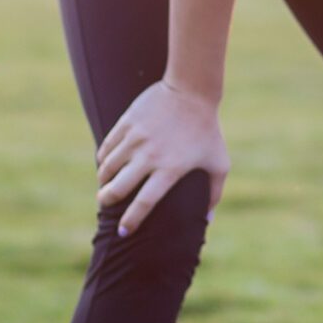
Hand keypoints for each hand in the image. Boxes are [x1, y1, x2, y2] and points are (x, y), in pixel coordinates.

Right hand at [95, 80, 229, 235]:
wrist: (192, 91)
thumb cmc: (208, 130)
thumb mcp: (219, 163)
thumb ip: (214, 194)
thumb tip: (206, 220)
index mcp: (170, 169)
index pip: (144, 203)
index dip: (131, 220)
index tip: (124, 232)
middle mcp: (149, 156)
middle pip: (118, 188)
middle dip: (107, 200)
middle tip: (104, 205)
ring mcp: (135, 139)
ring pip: (108, 167)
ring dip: (104, 180)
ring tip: (105, 186)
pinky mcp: (126, 124)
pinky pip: (107, 148)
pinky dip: (104, 159)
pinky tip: (106, 165)